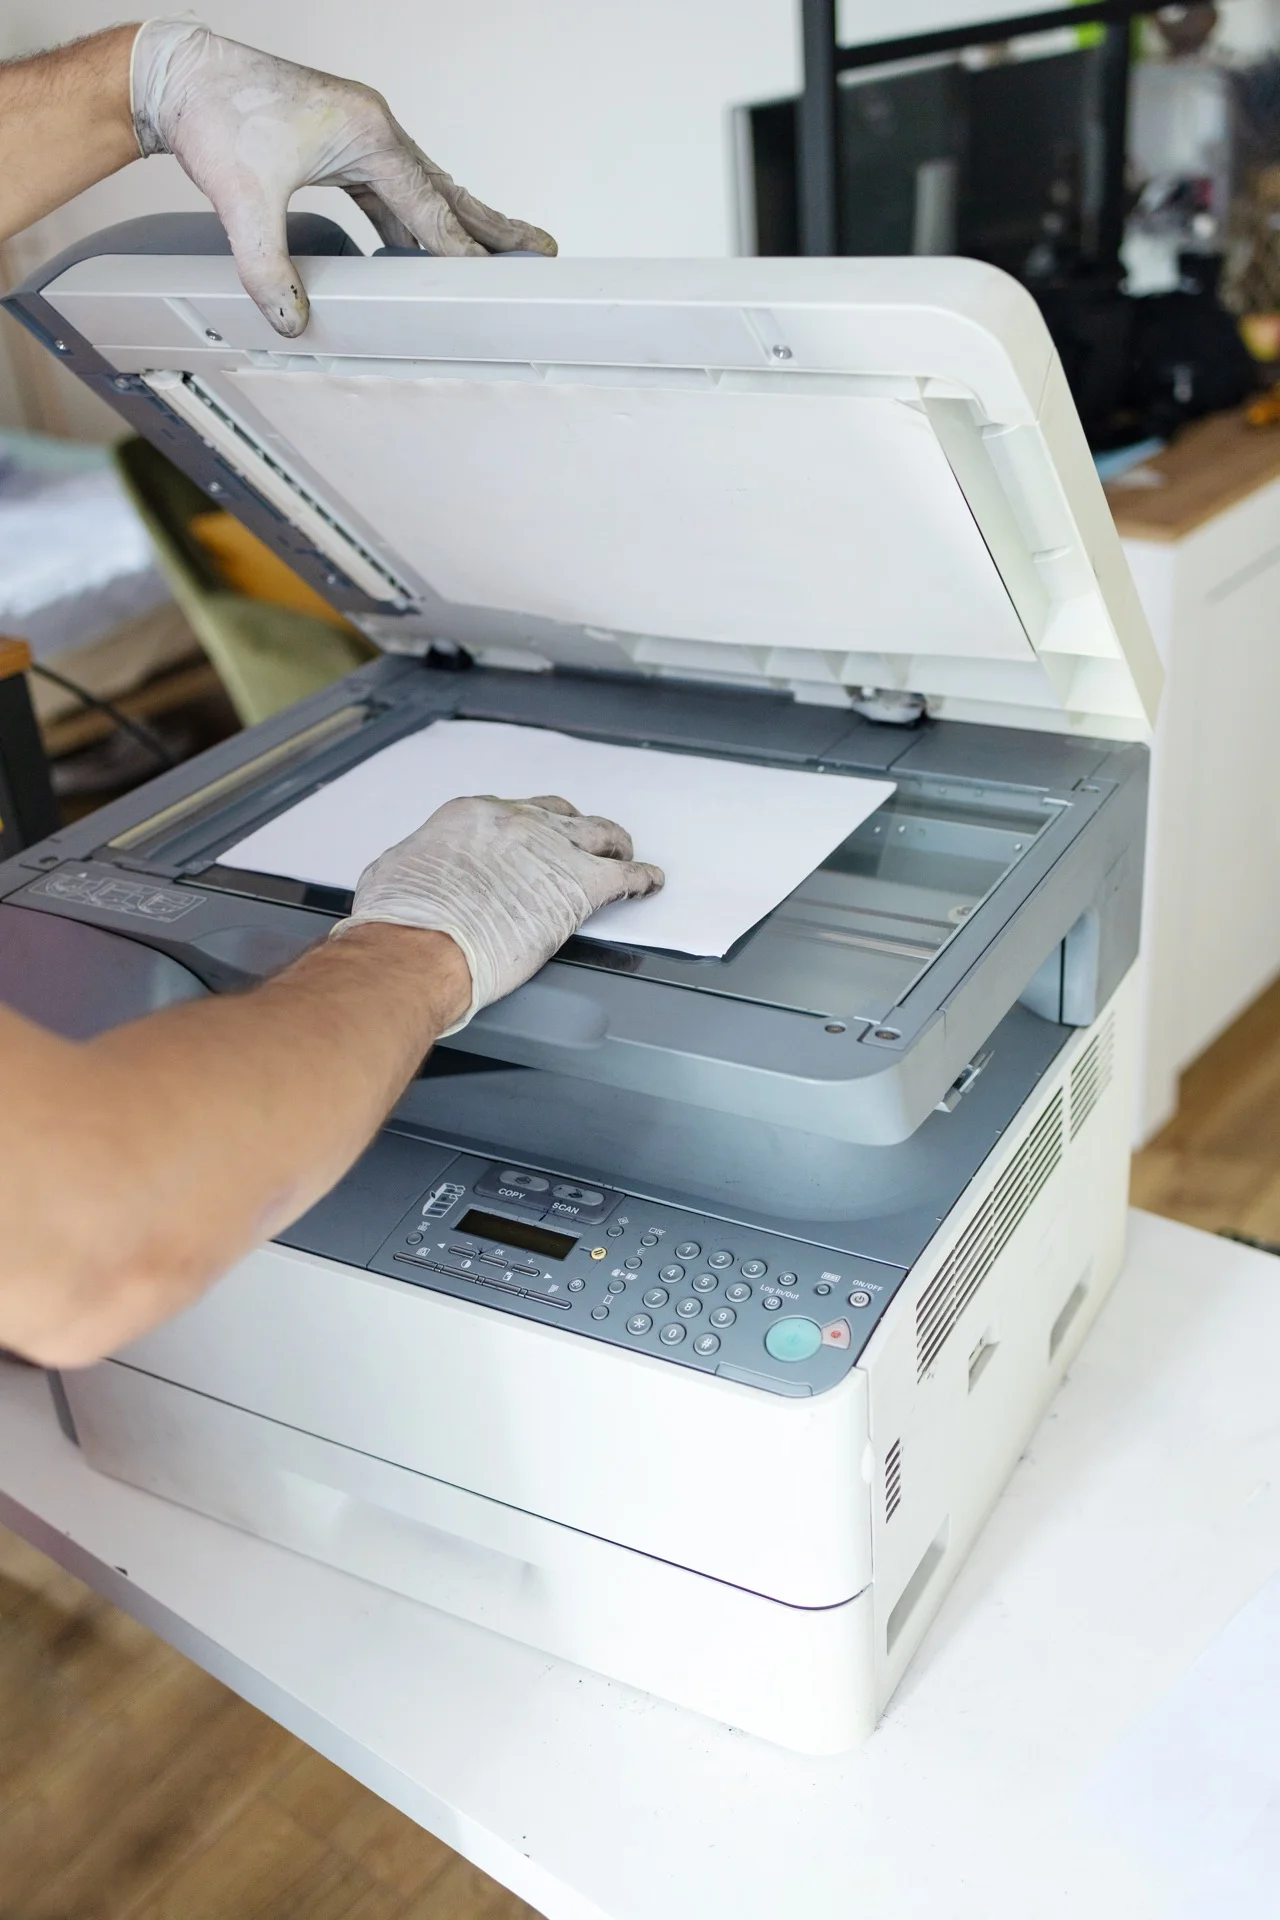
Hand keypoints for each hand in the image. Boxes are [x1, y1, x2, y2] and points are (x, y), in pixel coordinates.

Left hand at [130, 20, 555, 337]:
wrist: (181, 74)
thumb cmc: (215, 114)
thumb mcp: (242, 198)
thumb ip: (265, 263)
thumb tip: (290, 316)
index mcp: (367, 134)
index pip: (428, 208)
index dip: (460, 251)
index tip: (493, 283)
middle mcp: (374, 129)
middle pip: (448, 192)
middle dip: (494, 227)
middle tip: (541, 251)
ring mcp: (361, 136)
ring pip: (424, 192)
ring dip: (457, 226)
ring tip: (494, 257)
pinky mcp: (342, 147)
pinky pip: (392, 194)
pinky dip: (413, 223)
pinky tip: (419, 250)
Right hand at [333, 796, 663, 1030]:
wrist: (420, 948)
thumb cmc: (400, 922)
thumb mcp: (392, 875)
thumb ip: (415, 866)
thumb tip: (413, 875)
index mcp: (472, 817)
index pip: (512, 814)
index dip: (527, 830)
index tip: (529, 840)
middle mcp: (516, 823)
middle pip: (561, 816)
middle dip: (573, 829)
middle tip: (580, 843)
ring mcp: (553, 851)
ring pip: (600, 834)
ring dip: (614, 843)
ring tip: (623, 853)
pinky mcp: (580, 887)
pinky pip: (625, 876)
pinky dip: (641, 878)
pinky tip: (649, 883)